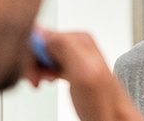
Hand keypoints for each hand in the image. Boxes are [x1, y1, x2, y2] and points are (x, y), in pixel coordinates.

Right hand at [25, 29, 143, 120]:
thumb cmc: (103, 101)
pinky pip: (47, 62)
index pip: (41, 34)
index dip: (30, 53)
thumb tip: (41, 31)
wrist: (112, 117)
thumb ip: (64, 47)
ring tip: (42, 81)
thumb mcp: (83, 71)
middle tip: (36, 80)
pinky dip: (41, 72)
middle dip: (32, 62)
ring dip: (35, 68)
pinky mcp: (70, 67)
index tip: (32, 71)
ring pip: (41, 54)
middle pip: (40, 44)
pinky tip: (46, 80)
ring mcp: (73, 56)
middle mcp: (77, 44)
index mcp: (79, 39)